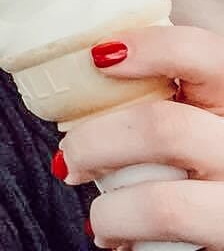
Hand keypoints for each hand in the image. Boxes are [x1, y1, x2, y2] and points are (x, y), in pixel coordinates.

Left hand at [57, 25, 223, 249]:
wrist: (220, 218)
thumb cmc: (198, 158)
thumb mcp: (195, 110)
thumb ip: (159, 84)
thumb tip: (88, 56)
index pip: (207, 53)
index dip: (152, 47)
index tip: (98, 57)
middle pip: (164, 130)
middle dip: (95, 143)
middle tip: (70, 157)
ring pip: (162, 204)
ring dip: (109, 211)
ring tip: (99, 218)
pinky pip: (166, 239)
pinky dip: (124, 234)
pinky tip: (116, 238)